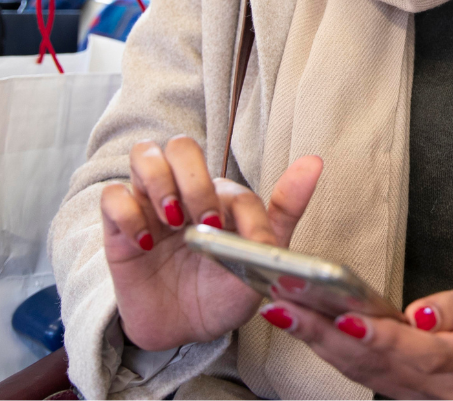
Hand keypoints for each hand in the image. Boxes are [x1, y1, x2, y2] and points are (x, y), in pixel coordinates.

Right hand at [100, 136, 322, 350]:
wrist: (182, 332)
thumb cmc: (225, 291)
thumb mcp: (259, 259)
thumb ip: (285, 210)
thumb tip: (314, 161)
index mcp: (222, 197)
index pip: (231, 184)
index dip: (242, 214)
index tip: (250, 247)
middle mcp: (185, 192)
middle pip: (181, 146)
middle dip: (193, 180)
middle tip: (202, 223)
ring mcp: (151, 206)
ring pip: (144, 154)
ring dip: (158, 182)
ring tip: (173, 221)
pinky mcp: (119, 229)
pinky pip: (112, 196)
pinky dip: (127, 213)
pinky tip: (146, 242)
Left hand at [257, 271, 452, 399]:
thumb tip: (420, 314)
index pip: (418, 352)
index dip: (380, 337)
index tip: (347, 318)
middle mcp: (440, 391)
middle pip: (374, 365)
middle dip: (325, 334)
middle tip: (286, 302)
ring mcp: (422, 396)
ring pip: (362, 372)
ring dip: (318, 342)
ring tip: (283, 308)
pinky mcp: (408, 391)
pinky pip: (365, 374)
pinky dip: (332, 352)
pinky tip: (308, 327)